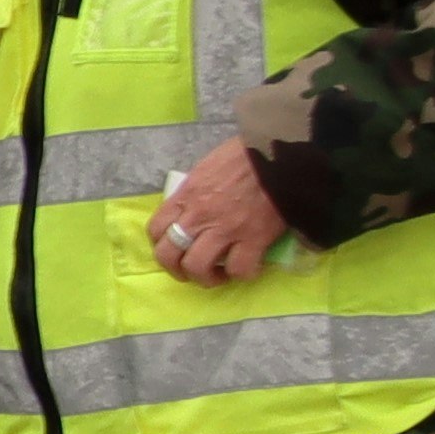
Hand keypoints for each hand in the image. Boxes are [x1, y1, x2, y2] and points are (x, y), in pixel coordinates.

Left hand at [148, 143, 292, 284]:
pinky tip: (248, 267)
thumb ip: (195, 192)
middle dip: (176, 270)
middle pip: (168, 255)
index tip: (176, 250)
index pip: (156, 229)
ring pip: (197, 267)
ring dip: (206, 278)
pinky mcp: (253, 238)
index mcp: (186, 196)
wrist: (278, 154)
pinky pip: (239, 269)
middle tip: (192, 272)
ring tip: (219, 275)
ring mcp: (224, 229)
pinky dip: (243, 274)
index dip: (162, 245)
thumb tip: (192, 208)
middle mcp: (198, 215)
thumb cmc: (244, 156)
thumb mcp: (207, 168)